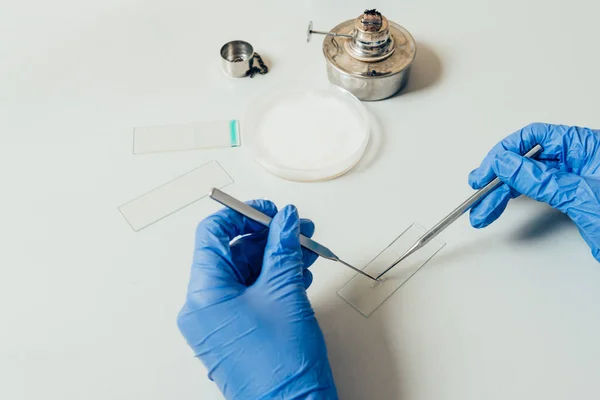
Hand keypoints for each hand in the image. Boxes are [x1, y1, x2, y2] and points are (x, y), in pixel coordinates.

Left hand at [177, 201, 337, 399]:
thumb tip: (285, 221)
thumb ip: (283, 248)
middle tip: (296, 228)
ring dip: (276, 258)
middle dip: (267, 238)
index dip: (242, 216)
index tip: (269, 211)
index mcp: (204, 294)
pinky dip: (273, 280)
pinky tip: (298, 274)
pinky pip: (250, 293)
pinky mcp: (234, 330)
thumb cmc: (280, 366)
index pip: (213, 234)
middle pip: (231, 252)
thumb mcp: (284, 292)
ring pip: (245, 273)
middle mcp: (204, 307)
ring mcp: (218, 321)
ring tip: (305, 250)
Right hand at [468, 123, 599, 259]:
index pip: (536, 138)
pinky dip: (518, 203)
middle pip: (528, 160)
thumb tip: (505, 163)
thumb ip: (540, 179)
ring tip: (483, 212)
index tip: (487, 172)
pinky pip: (538, 194)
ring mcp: (577, 180)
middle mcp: (581, 160)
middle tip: (479, 196)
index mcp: (588, 146)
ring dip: (502, 195)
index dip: (506, 152)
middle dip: (499, 180)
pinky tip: (502, 208)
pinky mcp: (575, 200)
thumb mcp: (581, 196)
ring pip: (529, 180)